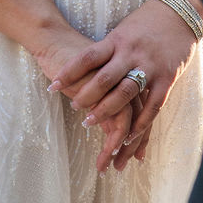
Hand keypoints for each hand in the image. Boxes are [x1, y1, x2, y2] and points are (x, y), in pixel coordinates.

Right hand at [33, 22, 140, 174]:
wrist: (55, 36)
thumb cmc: (77, 57)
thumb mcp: (101, 75)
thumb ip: (111, 94)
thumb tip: (114, 126)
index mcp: (133, 73)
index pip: (146, 109)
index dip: (142, 136)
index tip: (139, 158)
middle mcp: (130, 72)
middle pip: (139, 116)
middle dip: (132, 146)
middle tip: (121, 166)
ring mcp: (114, 74)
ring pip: (124, 115)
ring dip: (115, 144)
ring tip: (104, 163)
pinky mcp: (98, 78)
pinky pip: (105, 109)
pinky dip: (103, 131)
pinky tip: (96, 149)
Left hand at [48, 0, 198, 154]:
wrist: (180, 13)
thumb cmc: (147, 21)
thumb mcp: (123, 29)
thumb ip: (108, 49)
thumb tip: (85, 65)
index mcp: (117, 39)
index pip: (88, 57)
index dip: (69, 72)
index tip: (52, 86)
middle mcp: (131, 53)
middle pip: (104, 79)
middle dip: (85, 96)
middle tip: (73, 107)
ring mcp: (149, 67)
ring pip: (124, 94)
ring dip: (106, 111)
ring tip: (90, 122)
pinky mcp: (166, 79)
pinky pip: (152, 105)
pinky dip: (140, 123)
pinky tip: (128, 135)